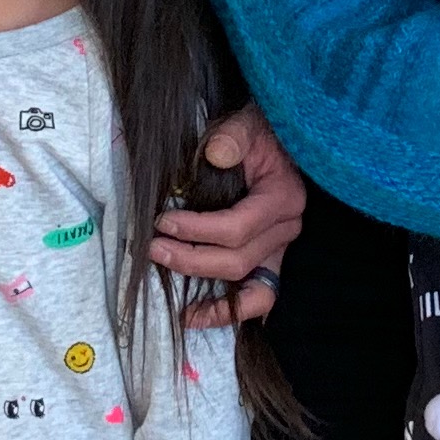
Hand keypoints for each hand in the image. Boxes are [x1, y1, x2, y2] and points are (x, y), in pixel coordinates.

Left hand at [152, 111, 304, 326]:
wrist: (275, 139)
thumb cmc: (258, 132)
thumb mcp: (247, 123)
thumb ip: (233, 136)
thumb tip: (216, 154)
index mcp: (282, 198)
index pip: (237, 228)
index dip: (197, 230)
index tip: (163, 222)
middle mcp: (286, 229)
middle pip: (238, 261)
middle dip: (192, 259)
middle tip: (153, 249)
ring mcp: (280, 248)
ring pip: (249, 286)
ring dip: (209, 296)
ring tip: (174, 300)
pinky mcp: (269, 258)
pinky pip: (257, 296)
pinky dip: (229, 311)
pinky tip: (196, 316)